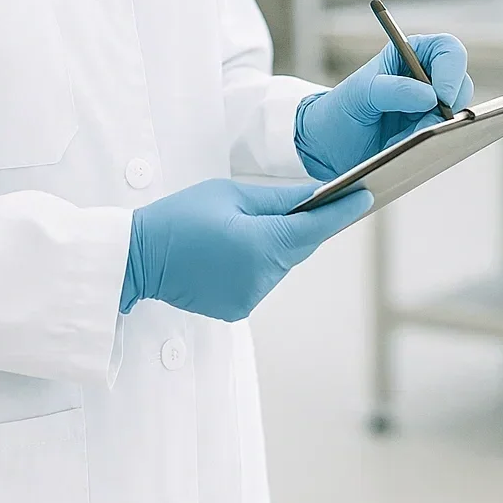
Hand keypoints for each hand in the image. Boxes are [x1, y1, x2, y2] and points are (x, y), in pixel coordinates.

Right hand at [120, 177, 371, 321]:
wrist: (138, 257)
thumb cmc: (180, 217)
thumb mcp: (229, 194)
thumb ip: (276, 198)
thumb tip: (314, 195)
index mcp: (260, 244)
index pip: (314, 228)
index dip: (342, 212)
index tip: (365, 198)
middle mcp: (261, 277)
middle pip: (298, 247)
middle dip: (298, 226)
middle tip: (291, 203)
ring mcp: (250, 298)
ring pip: (280, 264)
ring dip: (274, 246)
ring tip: (239, 229)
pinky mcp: (237, 309)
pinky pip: (261, 281)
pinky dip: (257, 264)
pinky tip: (229, 252)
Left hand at [294, 34, 473, 180]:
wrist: (328, 147)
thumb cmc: (341, 110)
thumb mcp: (360, 94)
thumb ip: (393, 90)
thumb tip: (430, 96)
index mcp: (410, 55)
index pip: (447, 50)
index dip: (451, 70)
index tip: (440, 96)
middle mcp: (426, 79)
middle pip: (461, 84)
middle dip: (447, 106)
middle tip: (423, 124)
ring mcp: (430, 109)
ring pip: (457, 117)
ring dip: (435, 129)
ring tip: (401, 138)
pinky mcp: (428, 135)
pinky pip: (446, 139)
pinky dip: (431, 146)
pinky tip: (405, 148)